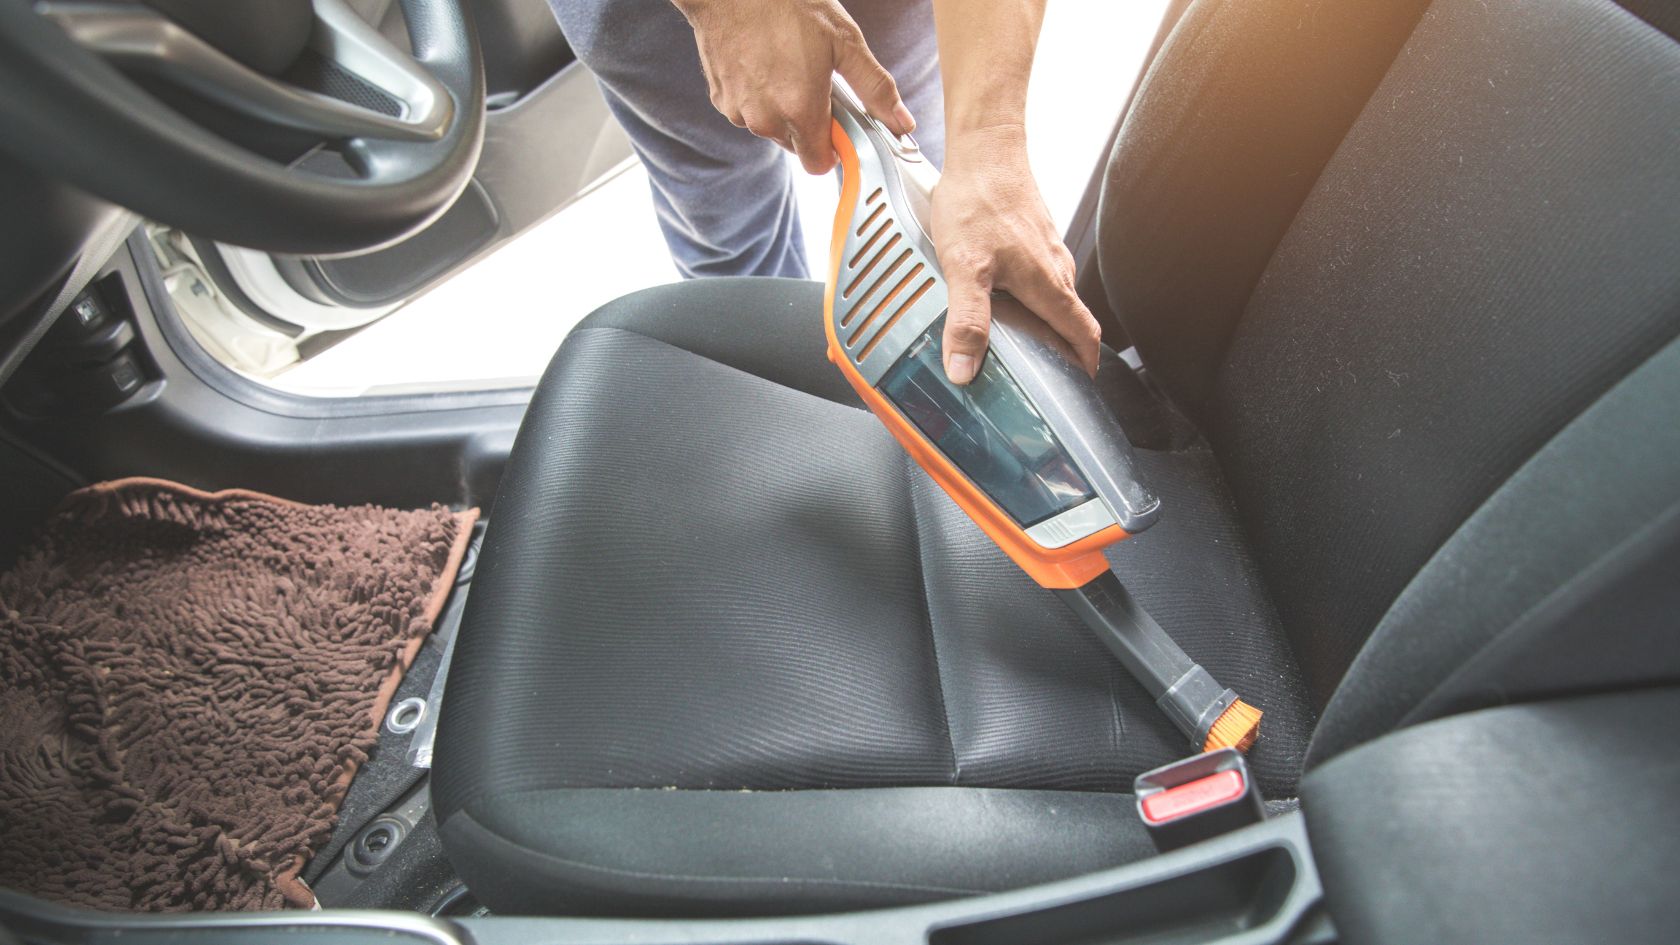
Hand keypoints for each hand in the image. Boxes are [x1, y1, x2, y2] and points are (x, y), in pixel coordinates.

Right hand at [673, 0, 914, 173]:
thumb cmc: (786, 5)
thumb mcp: (844, 41)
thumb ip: (875, 88)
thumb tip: (903, 123)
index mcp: (799, 111)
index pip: (818, 164)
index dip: (833, 148)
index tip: (839, 124)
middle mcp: (765, 120)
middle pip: (796, 145)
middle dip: (809, 123)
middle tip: (815, 83)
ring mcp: (738, 111)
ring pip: (771, 127)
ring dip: (782, 108)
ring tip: (787, 66)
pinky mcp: (720, 99)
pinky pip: (747, 110)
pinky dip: (758, 96)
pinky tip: (763, 64)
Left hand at [930, 125, 1100, 383]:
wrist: (984, 148)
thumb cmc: (978, 201)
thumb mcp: (964, 267)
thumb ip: (967, 320)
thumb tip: (965, 369)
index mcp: (1048, 284)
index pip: (1082, 334)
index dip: (1085, 363)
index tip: (1083, 385)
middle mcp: (1055, 268)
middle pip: (1067, 320)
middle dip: (1060, 350)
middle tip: (1040, 374)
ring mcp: (1046, 250)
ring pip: (1053, 297)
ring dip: (1042, 322)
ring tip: (1017, 342)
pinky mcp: (1033, 234)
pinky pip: (1039, 275)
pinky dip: (1028, 295)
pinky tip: (1001, 295)